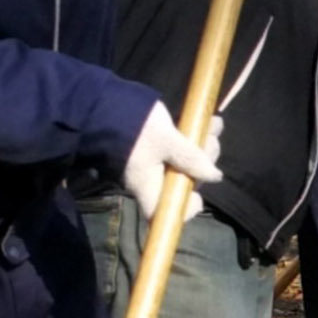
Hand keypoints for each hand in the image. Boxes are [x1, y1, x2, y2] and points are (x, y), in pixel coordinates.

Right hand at [122, 102, 219, 223]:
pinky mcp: (155, 144)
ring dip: (204, 145)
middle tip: (211, 140)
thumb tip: (215, 177)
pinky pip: (181, 146)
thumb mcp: (166, 141)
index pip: (163, 213)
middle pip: (184, 181)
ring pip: (187, 161)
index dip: (182, 211)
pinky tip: (211, 122)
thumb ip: (190, 158)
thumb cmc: (134, 127)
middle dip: (203, 163)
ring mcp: (153, 161)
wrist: (101, 103)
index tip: (198, 197)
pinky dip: (196, 136)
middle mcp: (151, 178)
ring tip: (213, 125)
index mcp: (149, 185)